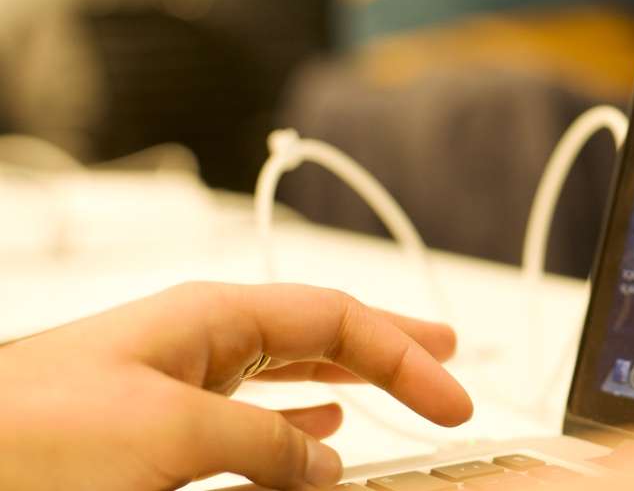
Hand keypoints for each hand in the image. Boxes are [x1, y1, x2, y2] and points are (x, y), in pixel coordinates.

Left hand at [0, 282, 472, 490]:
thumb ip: (262, 441)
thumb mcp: (171, 431)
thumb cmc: (27, 432)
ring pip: (288, 372)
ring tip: (397, 389)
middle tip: (448, 365)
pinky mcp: (154, 432)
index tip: (451, 398)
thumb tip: (324, 456)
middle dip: (390, 347)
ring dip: (350, 383)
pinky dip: (299, 419)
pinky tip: (315, 433)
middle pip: (320, 331)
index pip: (337, 317)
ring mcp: (176, 384)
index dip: (405, 353)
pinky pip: (251, 414)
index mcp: (211, 317)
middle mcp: (199, 342)